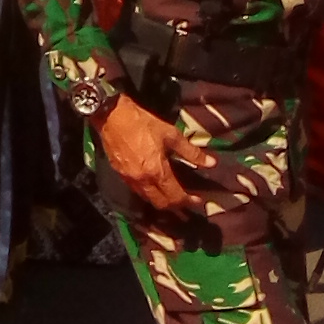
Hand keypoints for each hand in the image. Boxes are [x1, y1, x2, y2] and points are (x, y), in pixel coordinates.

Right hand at [92, 91, 223, 216]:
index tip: (198, 201)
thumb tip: (212, 163)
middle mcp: (143, 180)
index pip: (176, 197)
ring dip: (161, 202)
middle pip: (161, 204)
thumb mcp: (171, 135)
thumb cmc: (143, 123)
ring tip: (171, 197)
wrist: (112, 116)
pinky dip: (148, 194)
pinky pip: (137, 191)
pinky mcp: (120, 174)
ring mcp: (129, 179)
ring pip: (147, 199)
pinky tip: (153, 186)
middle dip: (176, 207)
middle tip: (187, 203)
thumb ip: (191, 152)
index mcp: (157, 171)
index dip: (189, 202)